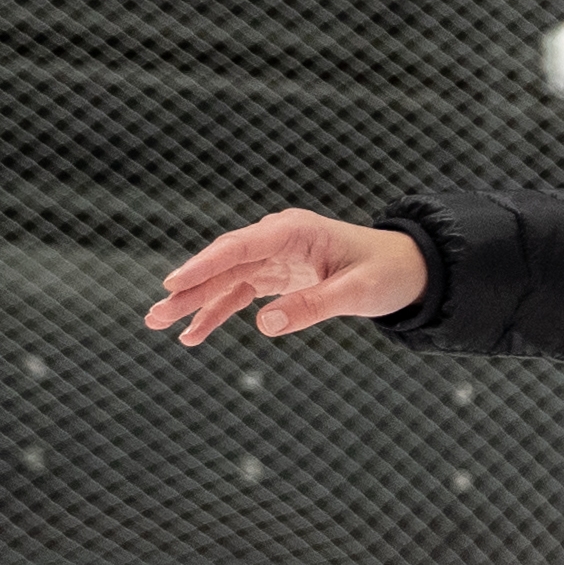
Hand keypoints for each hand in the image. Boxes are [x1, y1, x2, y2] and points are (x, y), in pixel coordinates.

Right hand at [146, 211, 429, 344]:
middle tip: (155, 315)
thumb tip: (263, 325)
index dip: (204, 266)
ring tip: (163, 326)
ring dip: (196, 303)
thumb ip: (312, 306)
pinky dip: (220, 312)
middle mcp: (277, 239)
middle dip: (188, 290)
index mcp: (293, 232)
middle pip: (223, 265)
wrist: (409, 269)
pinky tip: (196, 333)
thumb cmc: (386, 274)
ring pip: (226, 280)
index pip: (239, 248)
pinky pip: (240, 293)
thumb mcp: (356, 293)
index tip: (174, 284)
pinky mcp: (278, 275)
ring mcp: (274, 257)